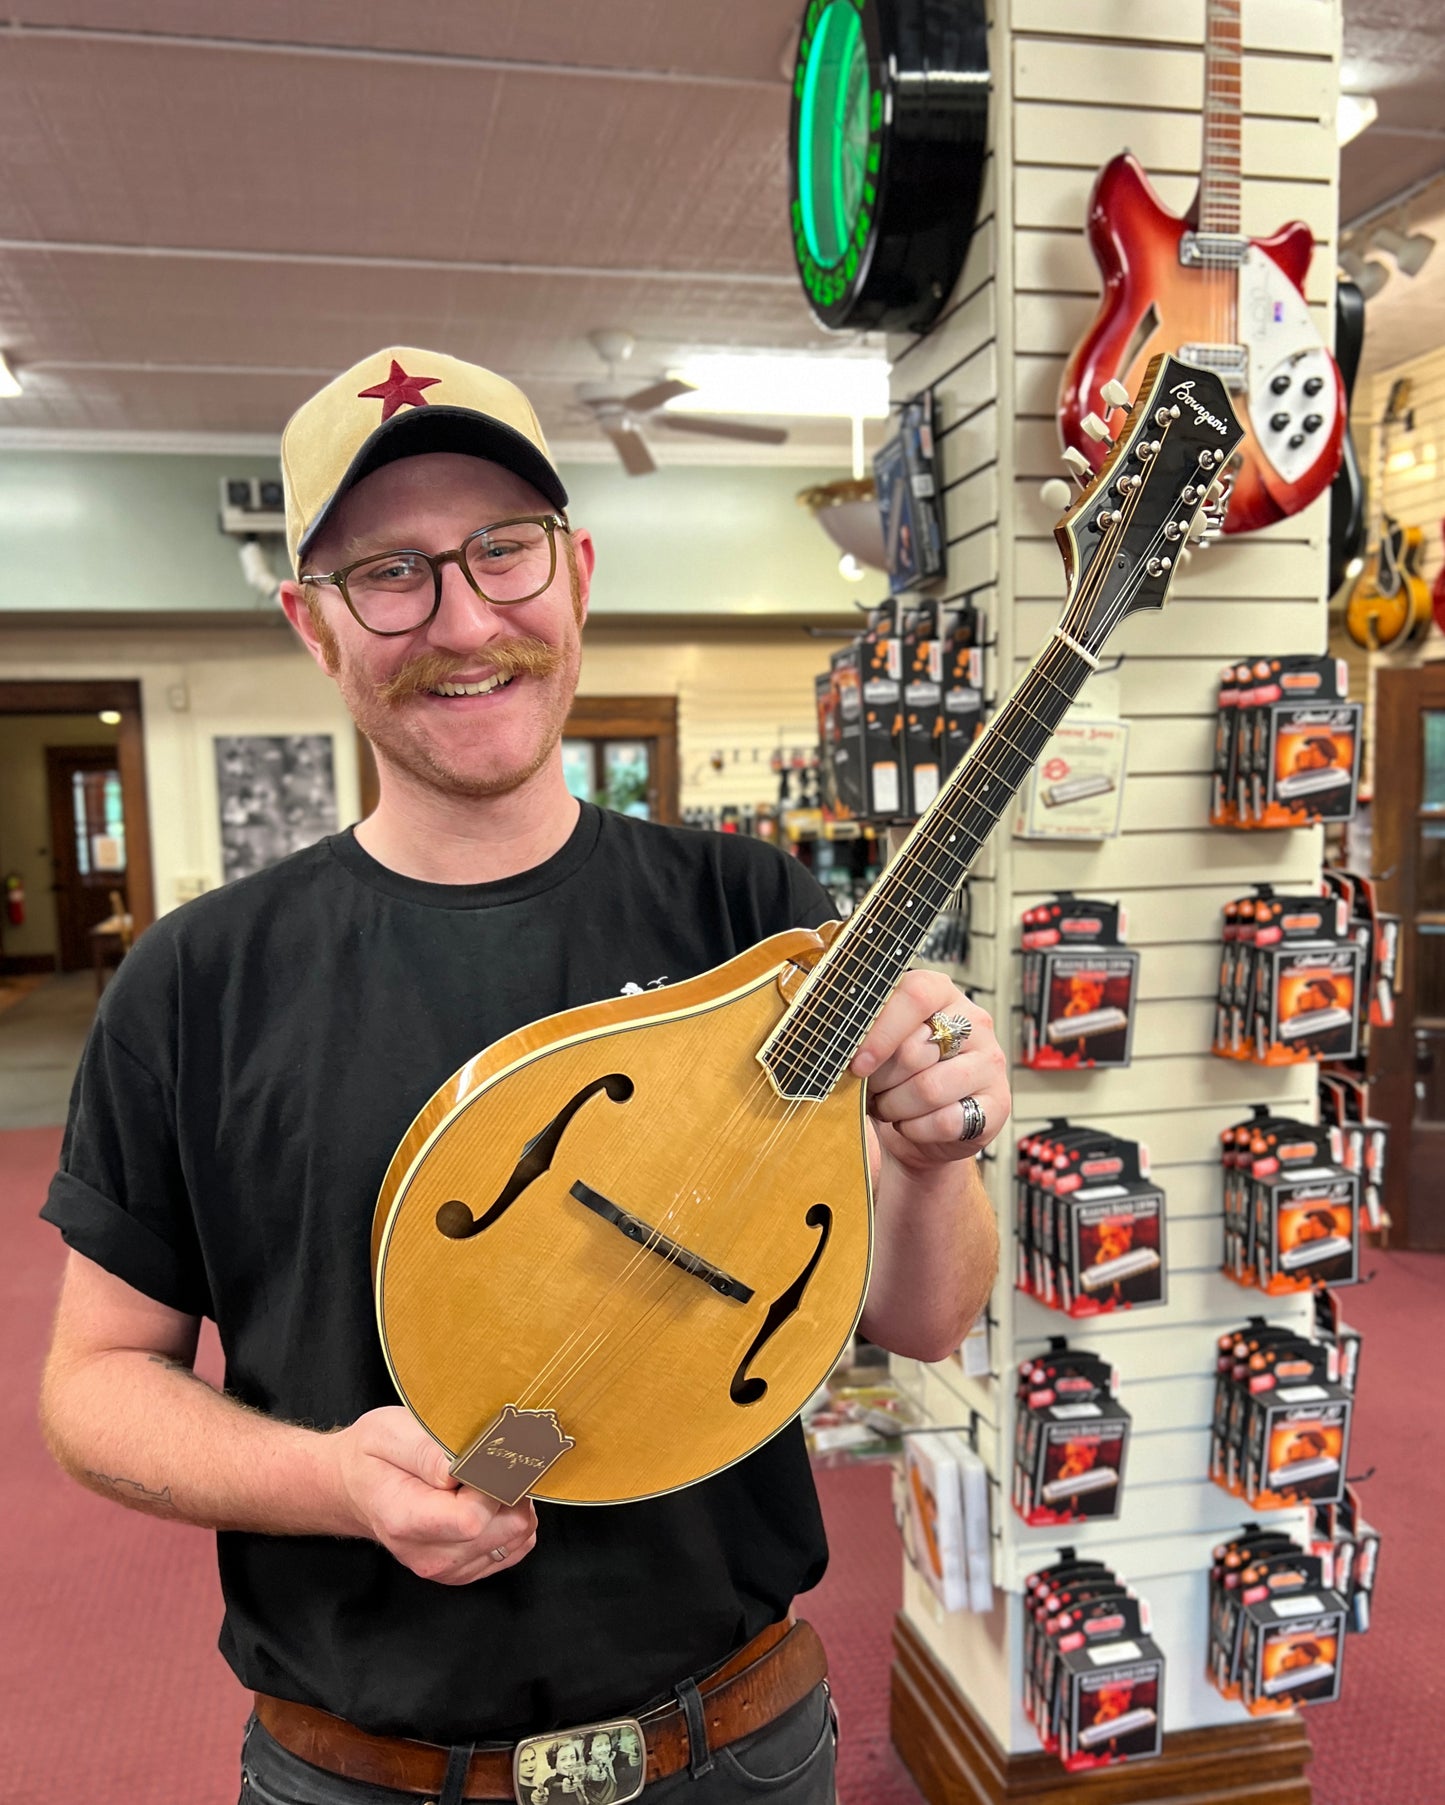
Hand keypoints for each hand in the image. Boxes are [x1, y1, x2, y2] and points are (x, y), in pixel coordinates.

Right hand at [332, 1407, 537, 1584]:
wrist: (355, 1488)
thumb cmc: (373, 1457)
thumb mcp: (389, 1433)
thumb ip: (425, 1451)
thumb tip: (458, 1467)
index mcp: (406, 1519)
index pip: (473, 1517)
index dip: (491, 1482)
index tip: (485, 1456)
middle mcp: (428, 1554)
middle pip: (506, 1529)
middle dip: (510, 1490)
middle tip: (489, 1464)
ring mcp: (447, 1567)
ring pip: (518, 1538)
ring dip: (513, 1504)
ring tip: (485, 1480)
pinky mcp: (463, 1570)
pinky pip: (514, 1547)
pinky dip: (510, 1520)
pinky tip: (487, 1499)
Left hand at [850, 970, 1009, 1173]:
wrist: (922, 1131)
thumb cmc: (895, 1078)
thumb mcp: (877, 1047)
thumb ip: (865, 1035)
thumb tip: (841, 1045)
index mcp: (940, 993)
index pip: (915, 995)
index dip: (880, 1031)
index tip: (857, 1062)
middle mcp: (972, 1022)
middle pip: (914, 1050)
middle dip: (881, 1080)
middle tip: (873, 1089)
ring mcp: (989, 1062)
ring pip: (928, 1089)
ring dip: (896, 1107)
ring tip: (890, 1107)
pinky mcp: (998, 1103)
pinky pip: (946, 1121)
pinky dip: (917, 1130)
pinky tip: (913, 1125)